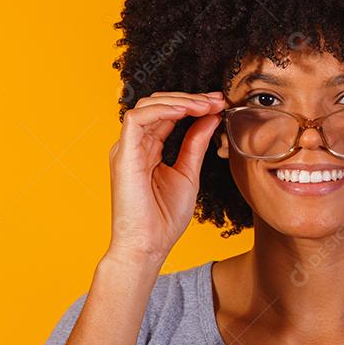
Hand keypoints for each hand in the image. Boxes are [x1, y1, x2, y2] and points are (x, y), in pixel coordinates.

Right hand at [105, 90, 226, 271]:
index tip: (220, 104)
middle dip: (190, 99)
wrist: (148, 246)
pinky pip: (137, 119)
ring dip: (180, 100)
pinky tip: (186, 110)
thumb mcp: (189, 173)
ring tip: (207, 104)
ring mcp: (126, 148)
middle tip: (217, 100)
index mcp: (149, 149)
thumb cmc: (164, 218)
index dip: (194, 105)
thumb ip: (196, 144)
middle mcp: (135, 145)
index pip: (169, 115)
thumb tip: (210, 118)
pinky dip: (163, 109)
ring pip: (148, 105)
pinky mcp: (123, 154)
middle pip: (158, 105)